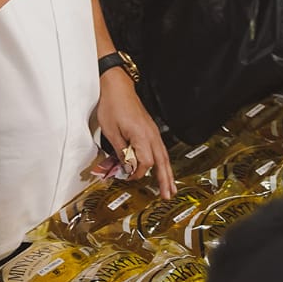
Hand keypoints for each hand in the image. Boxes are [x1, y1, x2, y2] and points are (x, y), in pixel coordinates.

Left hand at [97, 68, 174, 197]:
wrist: (117, 86)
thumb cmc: (112, 105)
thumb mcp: (111, 131)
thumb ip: (121, 151)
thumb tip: (128, 167)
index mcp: (142, 135)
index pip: (145, 162)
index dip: (137, 172)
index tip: (128, 177)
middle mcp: (151, 134)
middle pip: (161, 162)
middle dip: (165, 179)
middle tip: (168, 195)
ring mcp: (153, 132)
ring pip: (164, 156)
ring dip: (167, 173)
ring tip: (171, 188)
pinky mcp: (150, 130)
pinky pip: (160, 150)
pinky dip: (163, 162)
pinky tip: (164, 169)